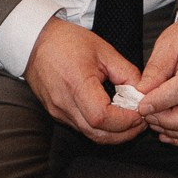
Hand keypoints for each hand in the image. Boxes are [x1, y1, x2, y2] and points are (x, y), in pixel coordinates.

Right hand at [23, 17, 145, 145]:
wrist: (35, 41)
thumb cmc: (67, 41)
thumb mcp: (103, 50)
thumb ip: (127, 73)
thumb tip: (142, 93)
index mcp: (76, 84)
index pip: (102, 117)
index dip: (126, 120)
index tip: (140, 112)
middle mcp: (64, 104)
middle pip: (98, 134)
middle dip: (125, 133)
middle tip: (141, 122)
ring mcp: (58, 112)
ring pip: (91, 135)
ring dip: (114, 134)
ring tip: (130, 120)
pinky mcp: (57, 114)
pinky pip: (82, 128)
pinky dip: (100, 128)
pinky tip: (111, 117)